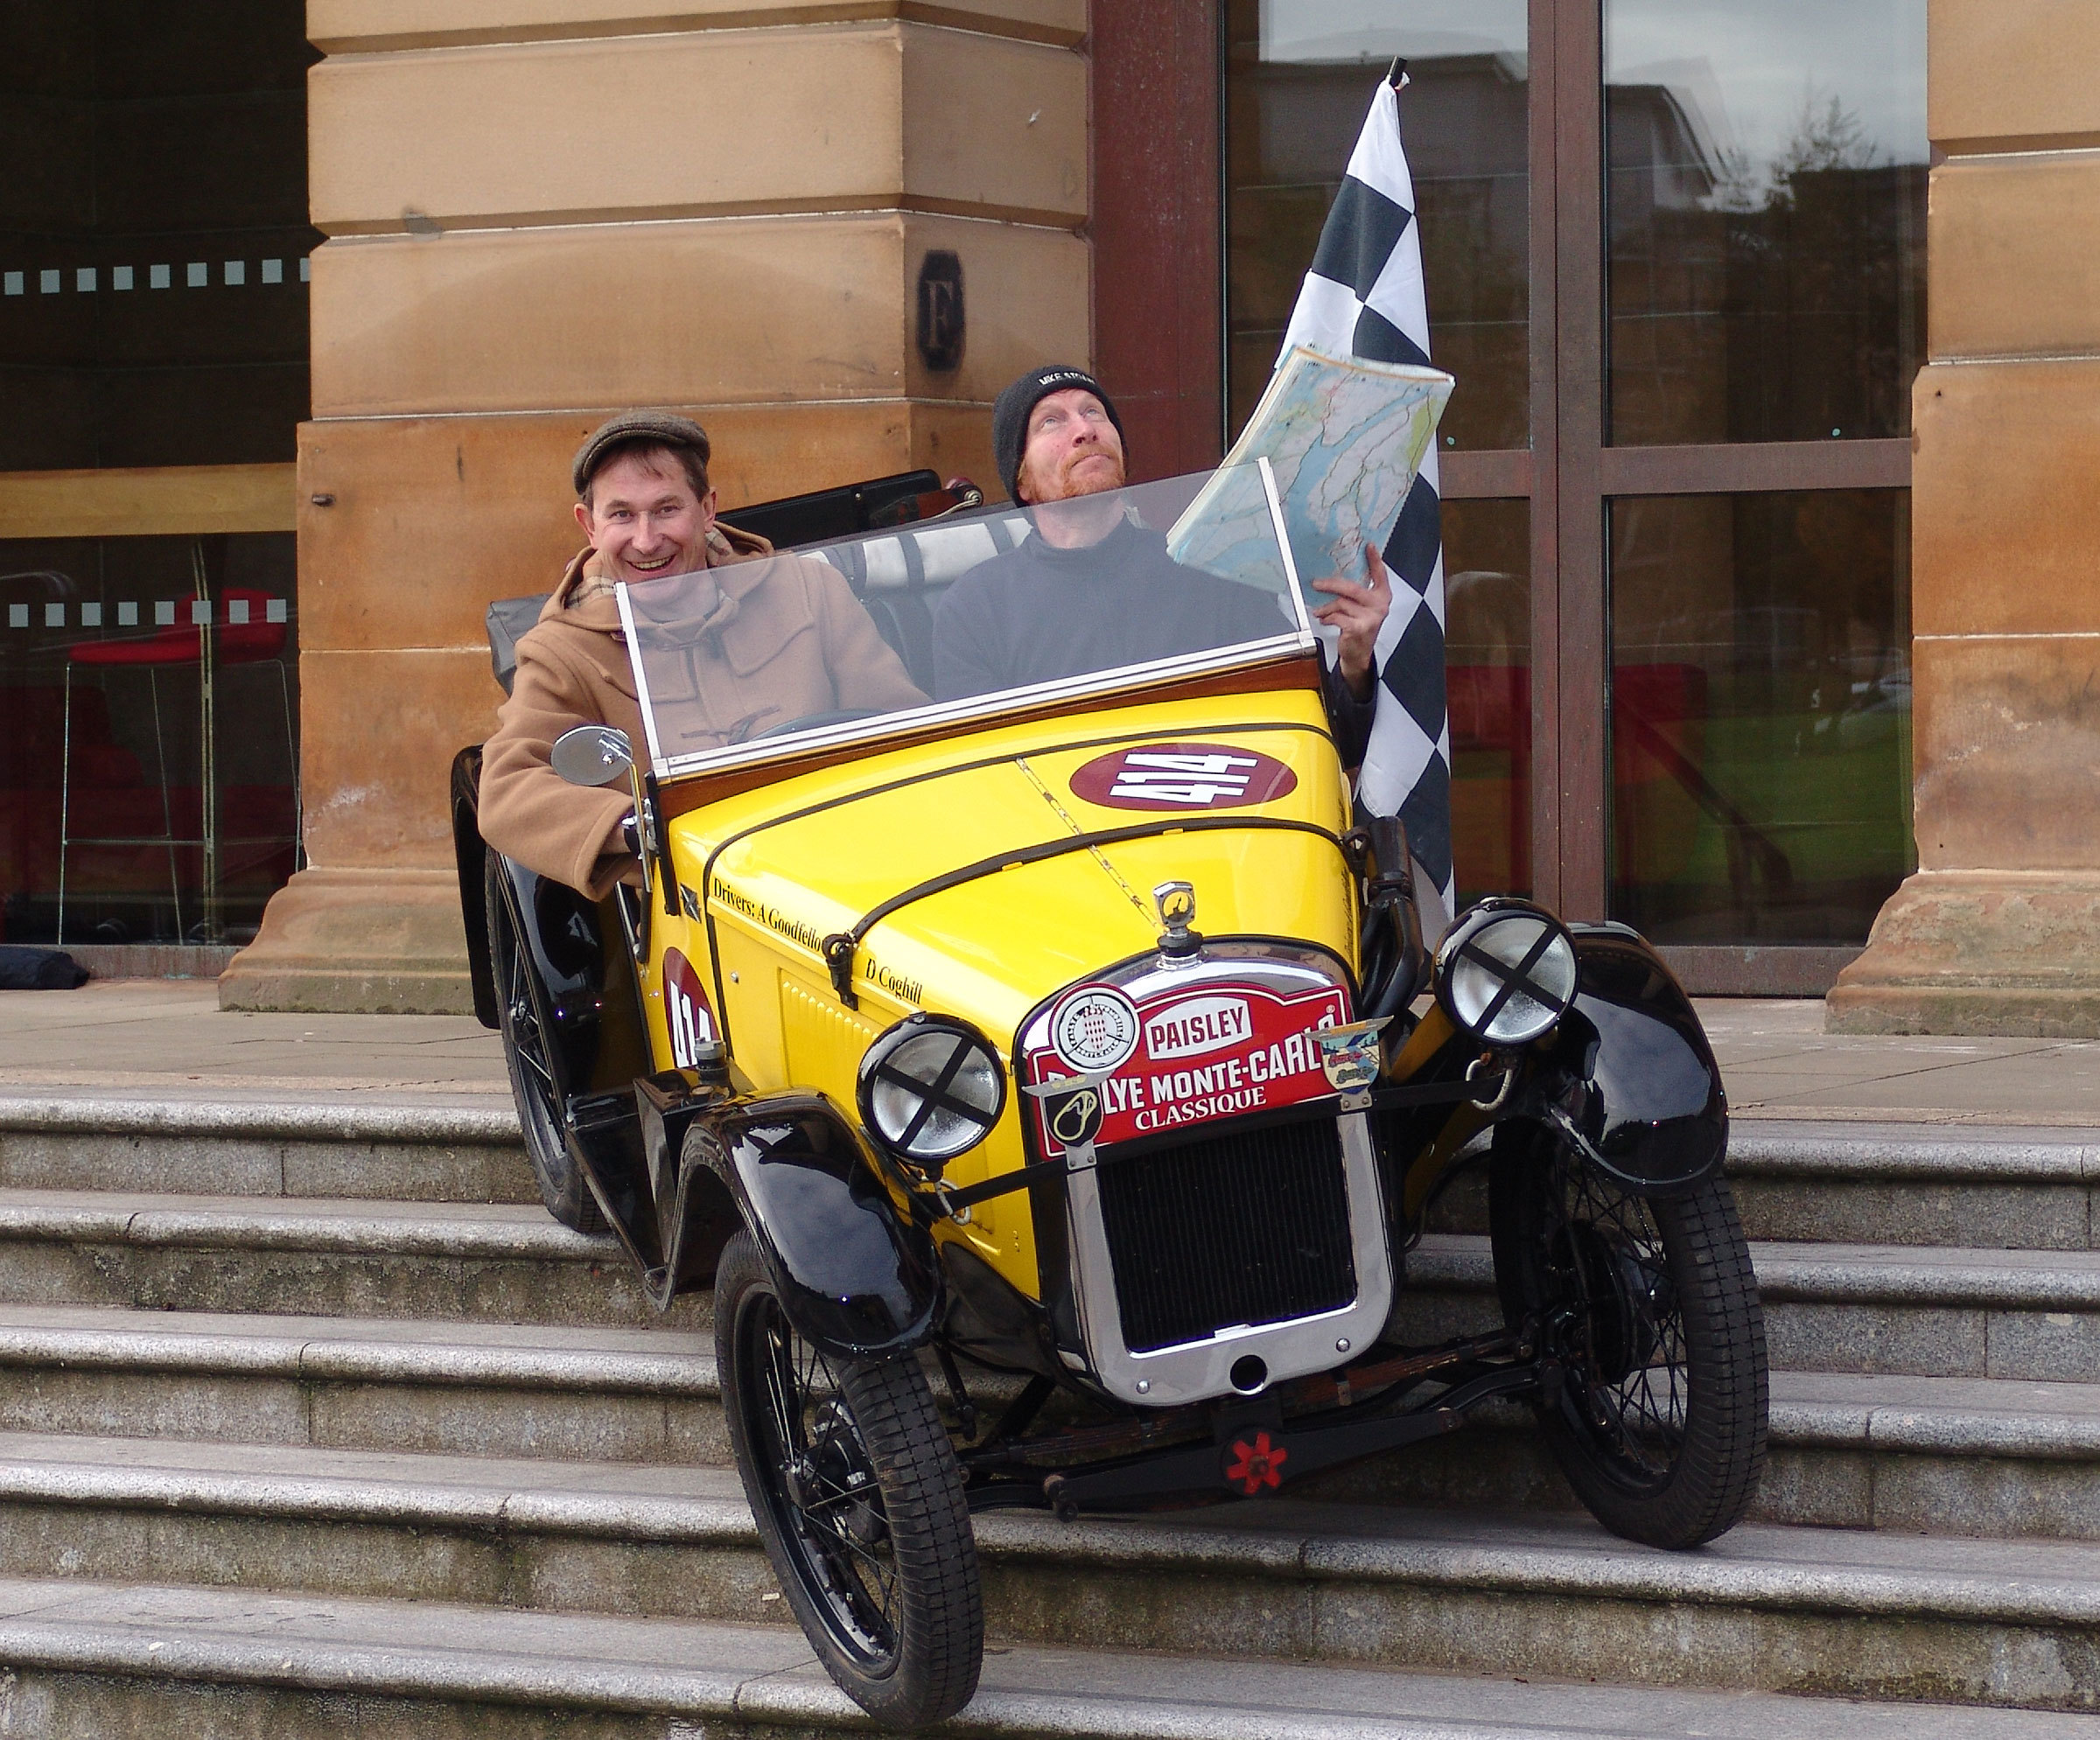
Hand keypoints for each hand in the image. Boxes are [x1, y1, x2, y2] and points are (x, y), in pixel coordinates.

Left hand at [1312, 544, 1393, 699]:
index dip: (1375, 559)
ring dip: (1326, 607)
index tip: (1369, 546)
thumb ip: (1356, 593)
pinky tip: (1325, 620)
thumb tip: (1335, 576)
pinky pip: (1337, 617)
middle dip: (1331, 584)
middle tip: (1317, 583)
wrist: (1358, 654)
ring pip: (1341, 603)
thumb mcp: (1362, 608)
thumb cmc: (1358, 627)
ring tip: (1320, 611)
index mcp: (1382, 596)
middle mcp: (1379, 605)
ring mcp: (1371, 617)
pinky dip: (1327, 618)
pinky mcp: (1359, 628)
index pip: (1380, 574)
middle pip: (1352, 588)